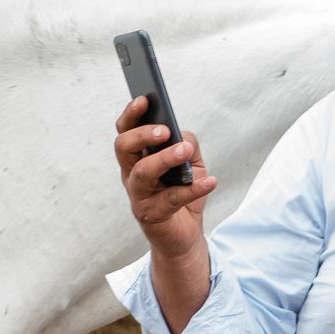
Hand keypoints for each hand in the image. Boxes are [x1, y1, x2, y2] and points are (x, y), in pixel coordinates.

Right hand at [113, 96, 219, 259]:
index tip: (144, 99)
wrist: (184, 234)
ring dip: (163, 159)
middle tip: (164, 130)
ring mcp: (139, 196)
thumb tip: (182, 137)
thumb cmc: (183, 191)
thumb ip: (186, 144)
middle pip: (123, 148)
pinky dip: (193, 189)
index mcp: (137, 157)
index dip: (131, 114)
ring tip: (184, 151)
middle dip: (141, 135)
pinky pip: (172, 199)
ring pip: (141, 173)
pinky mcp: (152, 216)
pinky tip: (211, 181)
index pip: (125, 131)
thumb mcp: (190, 163)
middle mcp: (132, 175)